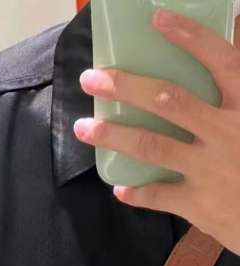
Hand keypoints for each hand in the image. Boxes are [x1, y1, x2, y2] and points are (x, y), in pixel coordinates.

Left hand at [73, 9, 239, 254]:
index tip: (158, 19)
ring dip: (114, 135)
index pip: (221, 60)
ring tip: (83, 128)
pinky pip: (159, 195)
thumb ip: (239, 96)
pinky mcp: (199, 205)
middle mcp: (226, 133)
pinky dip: (137, 192)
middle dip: (126, 87)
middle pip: (169, 100)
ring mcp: (209, 170)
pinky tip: (119, 189)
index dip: (190, 37)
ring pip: (153, 145)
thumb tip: (228, 58)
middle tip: (92, 79)